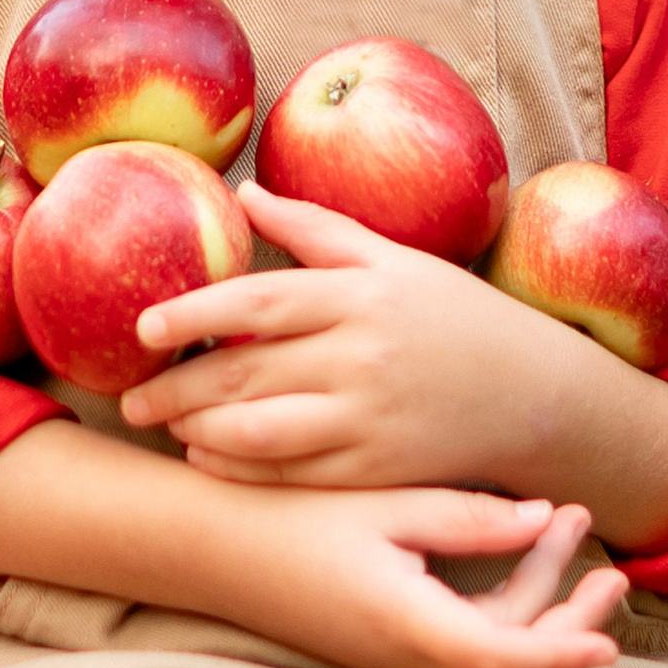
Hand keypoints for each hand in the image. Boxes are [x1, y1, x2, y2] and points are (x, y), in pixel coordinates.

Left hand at [124, 180, 561, 486]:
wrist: (537, 396)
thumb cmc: (456, 317)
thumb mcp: (393, 259)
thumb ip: (315, 228)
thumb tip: (242, 191)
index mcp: (359, 295)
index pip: (256, 302)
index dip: (192, 314)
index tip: (143, 327)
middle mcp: (360, 356)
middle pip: (246, 372)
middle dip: (178, 388)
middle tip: (130, 397)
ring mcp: (369, 418)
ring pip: (261, 431)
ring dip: (201, 432)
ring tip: (167, 426)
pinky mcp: (379, 470)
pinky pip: (294, 475)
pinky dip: (242, 469)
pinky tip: (209, 460)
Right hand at [212, 484, 624, 667]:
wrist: (206, 547)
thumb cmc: (287, 518)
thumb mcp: (382, 506)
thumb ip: (465, 518)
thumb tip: (545, 519)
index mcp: (408, 624)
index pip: (505, 656)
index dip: (563, 650)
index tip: (609, 642)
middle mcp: (404, 654)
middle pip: (508, 656)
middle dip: (567, 615)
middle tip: (613, 569)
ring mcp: (391, 652)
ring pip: (487, 643)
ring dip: (535, 594)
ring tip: (568, 525)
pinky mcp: (382, 638)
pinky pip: (458, 634)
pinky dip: (498, 598)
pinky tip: (515, 543)